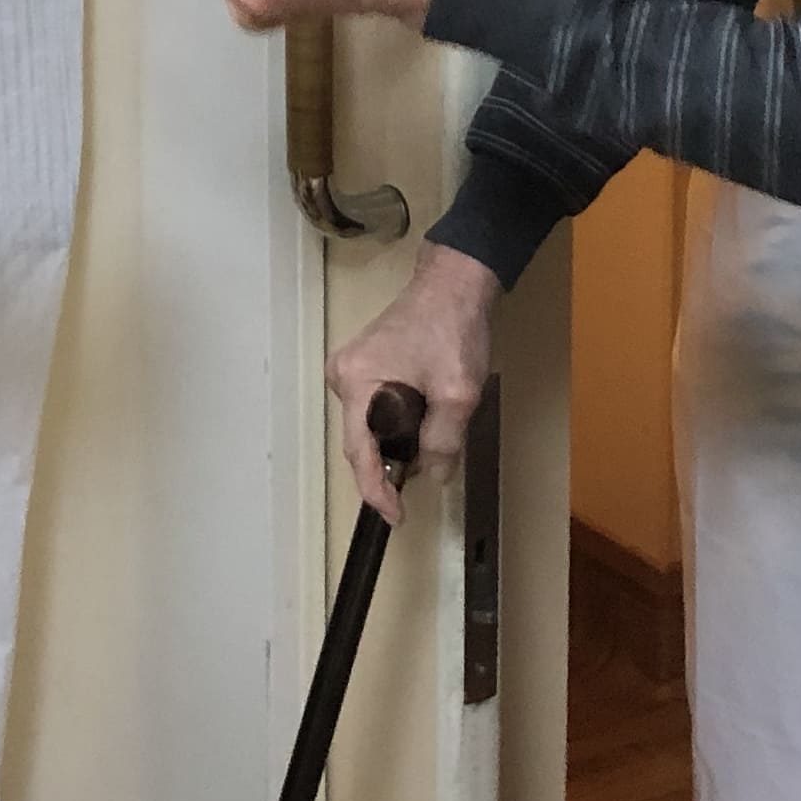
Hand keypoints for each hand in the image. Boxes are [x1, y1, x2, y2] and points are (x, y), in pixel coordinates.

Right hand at [330, 247, 499, 521]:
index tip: (396, 516)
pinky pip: (375, 408)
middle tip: (428, 470)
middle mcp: (343, 376)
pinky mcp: (365, 363)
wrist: (454, 284)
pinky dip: (396, 422)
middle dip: (391, 463)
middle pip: (361, 438)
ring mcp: (350, 368)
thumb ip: (444, 441)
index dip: (376, 490)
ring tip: (433, 439)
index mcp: (356, 382)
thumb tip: (432, 477)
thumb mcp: (458, 393)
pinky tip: (424, 420)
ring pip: (369, 425)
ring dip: (396, 441)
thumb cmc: (452, 332)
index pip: (358, 452)